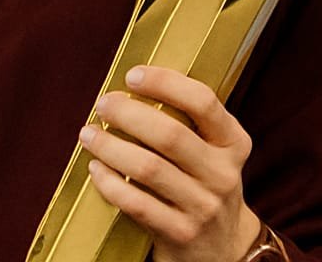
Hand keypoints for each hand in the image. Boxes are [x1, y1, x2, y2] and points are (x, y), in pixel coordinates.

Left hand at [77, 65, 262, 261]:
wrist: (224, 248)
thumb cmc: (204, 183)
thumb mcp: (213, 151)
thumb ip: (187, 121)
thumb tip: (132, 86)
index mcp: (233, 143)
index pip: (203, 102)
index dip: (165, 82)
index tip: (132, 76)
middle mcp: (223, 174)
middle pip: (170, 134)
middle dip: (127, 114)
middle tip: (102, 105)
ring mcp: (203, 206)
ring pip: (148, 168)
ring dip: (110, 146)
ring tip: (88, 135)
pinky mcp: (180, 233)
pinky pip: (136, 203)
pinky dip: (109, 183)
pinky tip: (95, 169)